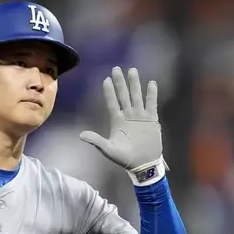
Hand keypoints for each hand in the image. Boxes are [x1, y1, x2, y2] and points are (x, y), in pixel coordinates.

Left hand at [79, 67, 166, 185]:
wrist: (144, 165)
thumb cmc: (125, 159)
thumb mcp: (109, 150)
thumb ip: (96, 141)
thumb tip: (81, 135)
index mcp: (117, 121)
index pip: (112, 103)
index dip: (109, 92)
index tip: (105, 80)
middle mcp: (128, 116)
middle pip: (123, 95)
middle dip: (120, 82)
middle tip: (116, 68)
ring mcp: (140, 117)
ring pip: (137, 96)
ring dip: (135, 84)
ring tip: (133, 71)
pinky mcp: (152, 120)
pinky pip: (151, 104)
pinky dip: (151, 94)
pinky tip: (151, 83)